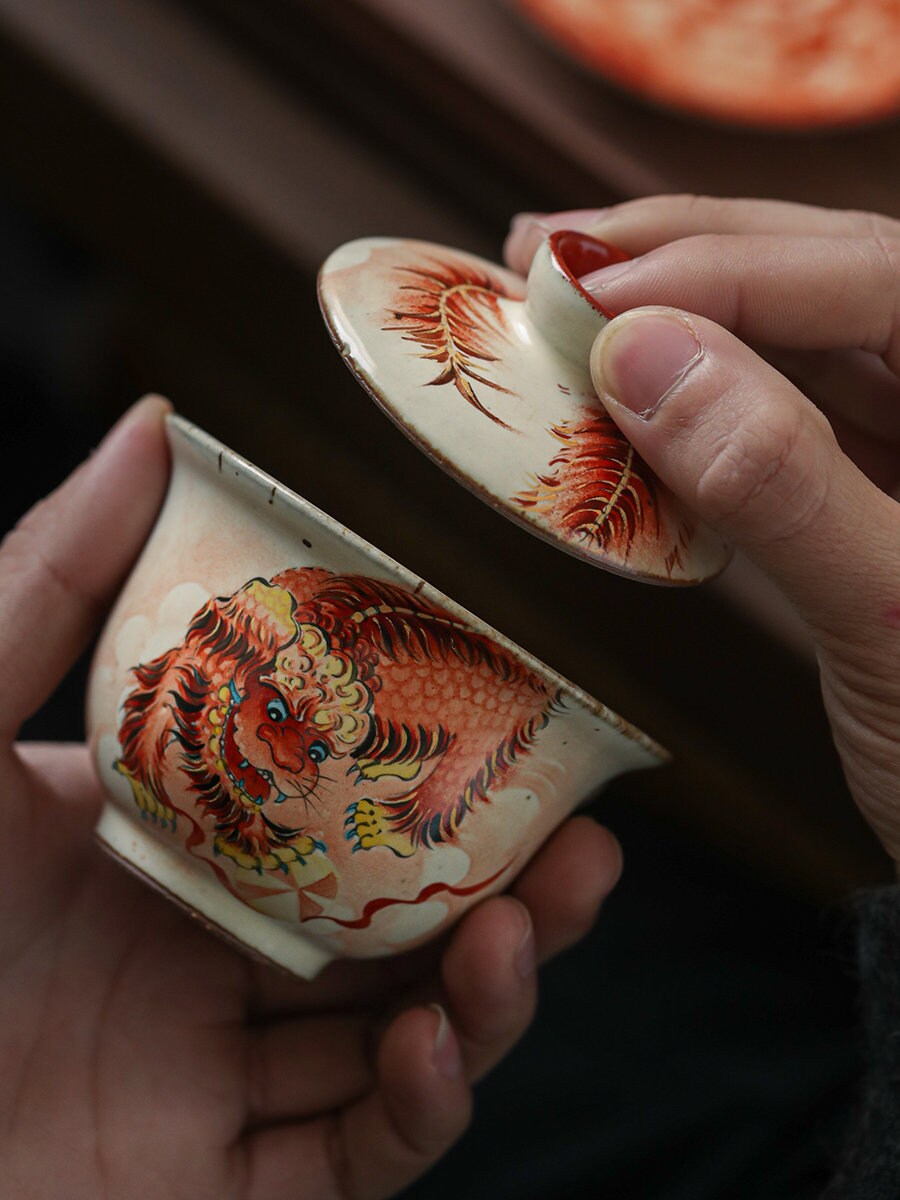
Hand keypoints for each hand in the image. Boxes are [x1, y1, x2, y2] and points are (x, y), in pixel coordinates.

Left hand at [0, 397, 621, 1198]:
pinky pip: (353, 1160)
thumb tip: (154, 428)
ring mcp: (221, 1081)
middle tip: (584, 845)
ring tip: (527, 931)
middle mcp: (213, 959)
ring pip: (401, 1035)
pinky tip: (435, 1049)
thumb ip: (50, 584)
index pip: (341, 804)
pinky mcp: (224, 1194)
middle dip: (508, 887)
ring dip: (488, 991)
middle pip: (399, 923)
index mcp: (178, 846)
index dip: (440, 773)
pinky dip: (418, 1110)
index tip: (525, 722)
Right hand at [508, 196, 899, 868]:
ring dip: (676, 306)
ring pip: (793, 332)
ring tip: (564, 292)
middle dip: (683, 253)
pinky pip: (774, 412)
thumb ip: (781, 481)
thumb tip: (645, 353)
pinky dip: (691, 394)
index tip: (586, 288)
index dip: (719, 266)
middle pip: (827, 273)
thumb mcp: (894, 623)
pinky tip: (624, 387)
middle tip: (548, 254)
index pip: (872, 276)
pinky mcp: (874, 486)